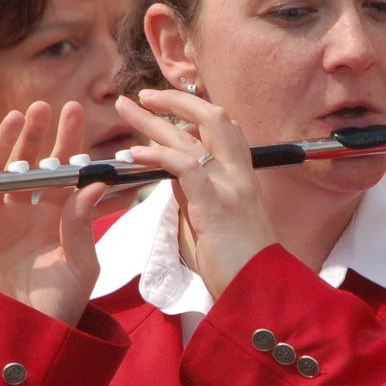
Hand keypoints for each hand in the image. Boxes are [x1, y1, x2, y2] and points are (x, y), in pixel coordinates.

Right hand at [0, 100, 107, 326]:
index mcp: (56, 219)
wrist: (27, 342)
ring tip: (14, 120)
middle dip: (34, 136)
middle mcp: (24, 216)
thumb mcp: (81, 266)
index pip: (62, 172)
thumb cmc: (60, 307)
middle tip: (42, 107)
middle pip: (26, 166)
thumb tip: (94, 182)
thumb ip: (83, 225)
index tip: (76, 111)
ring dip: (1, 148)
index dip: (67, 141)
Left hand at [117, 90, 274, 298]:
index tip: (166, 105)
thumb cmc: (237, 262)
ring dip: (154, 120)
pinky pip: (185, 168)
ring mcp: (230, 187)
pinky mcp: (216, 206)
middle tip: (143, 94)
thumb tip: (172, 173)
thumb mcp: (214, 218)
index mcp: (242, 176)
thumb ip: (195, 192)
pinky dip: (158, 156)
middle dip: (176, 101)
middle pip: (213, 117)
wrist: (259, 291)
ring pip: (192, 137)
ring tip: (126, 108)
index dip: (195, 111)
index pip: (223, 127)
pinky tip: (134, 153)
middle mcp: (240, 174)